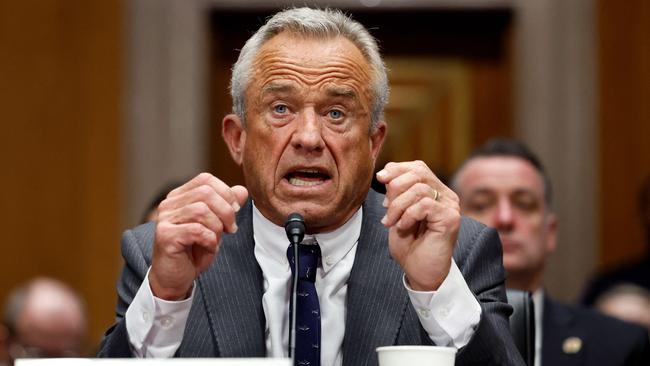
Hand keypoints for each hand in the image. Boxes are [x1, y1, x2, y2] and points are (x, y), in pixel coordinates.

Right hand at [149, 173, 247, 299]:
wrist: (175, 278)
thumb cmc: (194, 251)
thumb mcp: (216, 226)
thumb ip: (227, 206)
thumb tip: (242, 190)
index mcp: (180, 196)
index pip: (206, 180)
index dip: (226, 193)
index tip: (235, 210)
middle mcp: (169, 204)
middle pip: (206, 192)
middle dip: (226, 211)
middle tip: (231, 229)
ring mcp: (164, 219)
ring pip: (201, 210)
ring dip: (217, 228)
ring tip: (216, 240)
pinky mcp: (165, 236)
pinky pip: (197, 230)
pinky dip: (210, 240)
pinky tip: (209, 248)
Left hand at [376, 161, 459, 290]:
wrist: (421, 272)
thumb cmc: (409, 246)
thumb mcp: (396, 214)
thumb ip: (395, 194)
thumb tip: (385, 174)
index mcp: (435, 191)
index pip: (418, 167)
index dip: (397, 169)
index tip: (380, 179)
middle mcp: (447, 196)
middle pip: (419, 172)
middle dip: (395, 188)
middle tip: (386, 209)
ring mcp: (451, 206)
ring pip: (420, 188)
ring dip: (398, 205)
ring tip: (392, 222)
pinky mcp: (450, 218)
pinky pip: (425, 204)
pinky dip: (408, 214)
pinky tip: (404, 227)